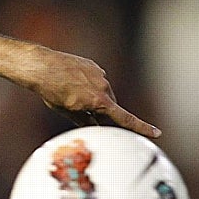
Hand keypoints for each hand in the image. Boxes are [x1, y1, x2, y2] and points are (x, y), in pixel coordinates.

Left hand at [28, 48, 159, 137]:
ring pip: (102, 91)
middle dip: (99, 110)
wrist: (41, 67)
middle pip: (109, 105)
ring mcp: (99, 74)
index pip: (125, 118)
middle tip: (79, 108)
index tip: (156, 133)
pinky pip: (95, 78)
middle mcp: (103, 87)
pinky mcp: (93, 66)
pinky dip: (87, 82)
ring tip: (69, 91)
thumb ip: (84, 120)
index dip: (141, 127)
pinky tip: (71, 81)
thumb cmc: (51, 91)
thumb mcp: (67, 111)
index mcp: (99, 102)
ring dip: (91, 94)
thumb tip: (94, 126)